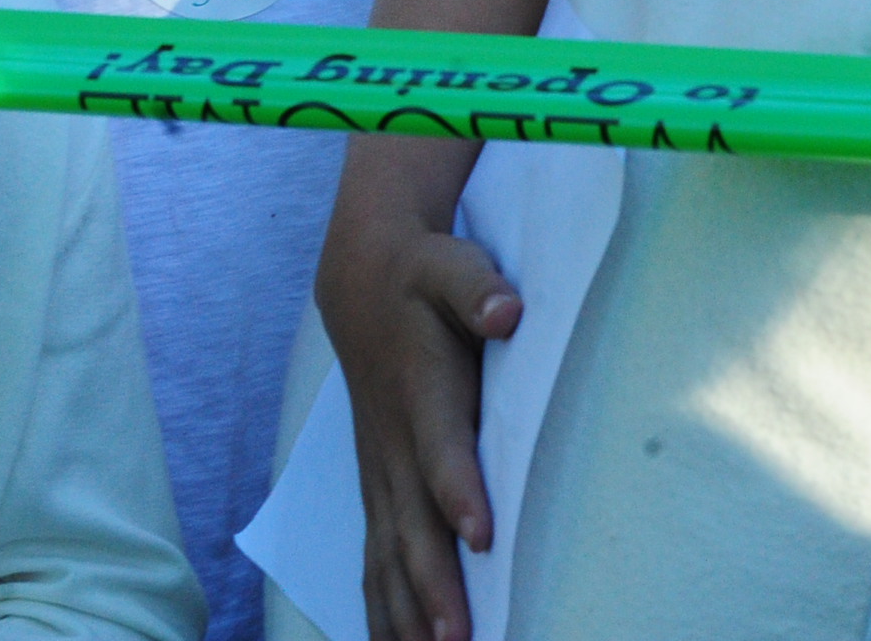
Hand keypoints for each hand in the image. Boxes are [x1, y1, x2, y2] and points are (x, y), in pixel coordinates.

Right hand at [319, 211, 522, 640]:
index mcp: (420, 394)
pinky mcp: (377, 489)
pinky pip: (373, 561)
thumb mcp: (451, 264)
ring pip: (386, 556)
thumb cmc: (421, 276)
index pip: (439, 449)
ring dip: (403, 615)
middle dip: (432, 588)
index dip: (457, 490)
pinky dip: (380, 612)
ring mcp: (379, 473)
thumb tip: (508, 309)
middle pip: (410, 525)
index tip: (480, 535)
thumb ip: (477, 286)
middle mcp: (392, 445)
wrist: (362, 283)